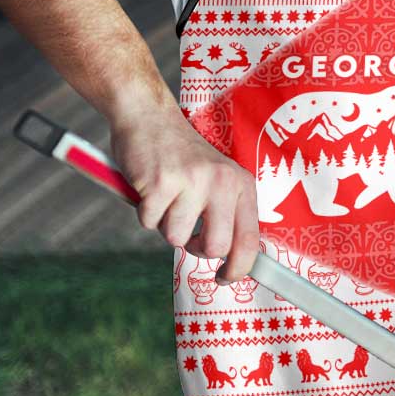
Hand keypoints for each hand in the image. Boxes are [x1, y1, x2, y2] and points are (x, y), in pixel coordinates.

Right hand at [109, 106, 259, 283]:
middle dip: (196, 249)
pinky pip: (149, 222)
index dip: (239, 268)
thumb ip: (226, 213)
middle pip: (215, 247)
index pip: (250, 239)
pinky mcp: (160, 183)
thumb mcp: (217, 179)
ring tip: (166, 197)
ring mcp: (192, 181)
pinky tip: (149, 188)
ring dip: (165, 225)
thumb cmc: (182, 157)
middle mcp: (222, 182)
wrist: (149, 116)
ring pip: (176, 238)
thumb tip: (231, 259)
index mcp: (241, 184)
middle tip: (187, 233)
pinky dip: (144, 212)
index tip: (225, 278)